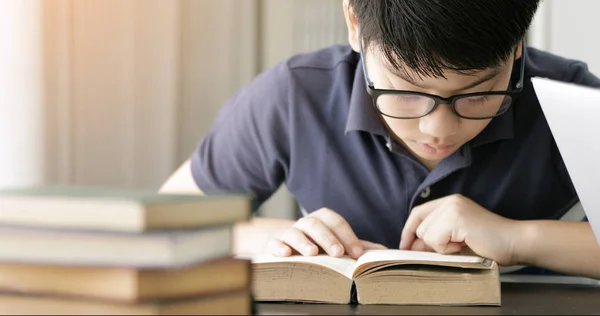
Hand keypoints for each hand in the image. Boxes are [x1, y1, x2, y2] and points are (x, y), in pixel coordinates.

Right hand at [268, 208, 385, 258]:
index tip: (357, 253)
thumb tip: (384, 252)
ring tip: (313, 253)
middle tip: (338, 253)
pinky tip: (286, 254)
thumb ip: (357, 247)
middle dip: (328, 238)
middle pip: (316, 224)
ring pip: (295, 232)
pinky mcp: (274, 244)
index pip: (336, 222)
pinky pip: (275, 243)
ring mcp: (288, 233)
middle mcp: (305, 224)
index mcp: (322, 220)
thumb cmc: (318, 247)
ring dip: (304, 242)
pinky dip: (279, 247)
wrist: (287, 248)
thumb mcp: (337, 245)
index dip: (347, 235)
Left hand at [399, 194, 517, 265]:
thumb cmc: (489, 244)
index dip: (408, 230)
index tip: (404, 246)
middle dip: (428, 244)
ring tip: (462, 245)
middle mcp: (450, 201)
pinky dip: (447, 249)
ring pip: (426, 234)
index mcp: (450, 203)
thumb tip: (412, 247)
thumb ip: (435, 238)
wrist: (515, 243)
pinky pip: (435, 239)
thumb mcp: (456, 239)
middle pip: (420, 226)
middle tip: (453, 249)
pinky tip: (465, 245)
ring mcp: (453, 207)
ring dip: (441, 247)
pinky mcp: (456, 217)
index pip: (418, 213)